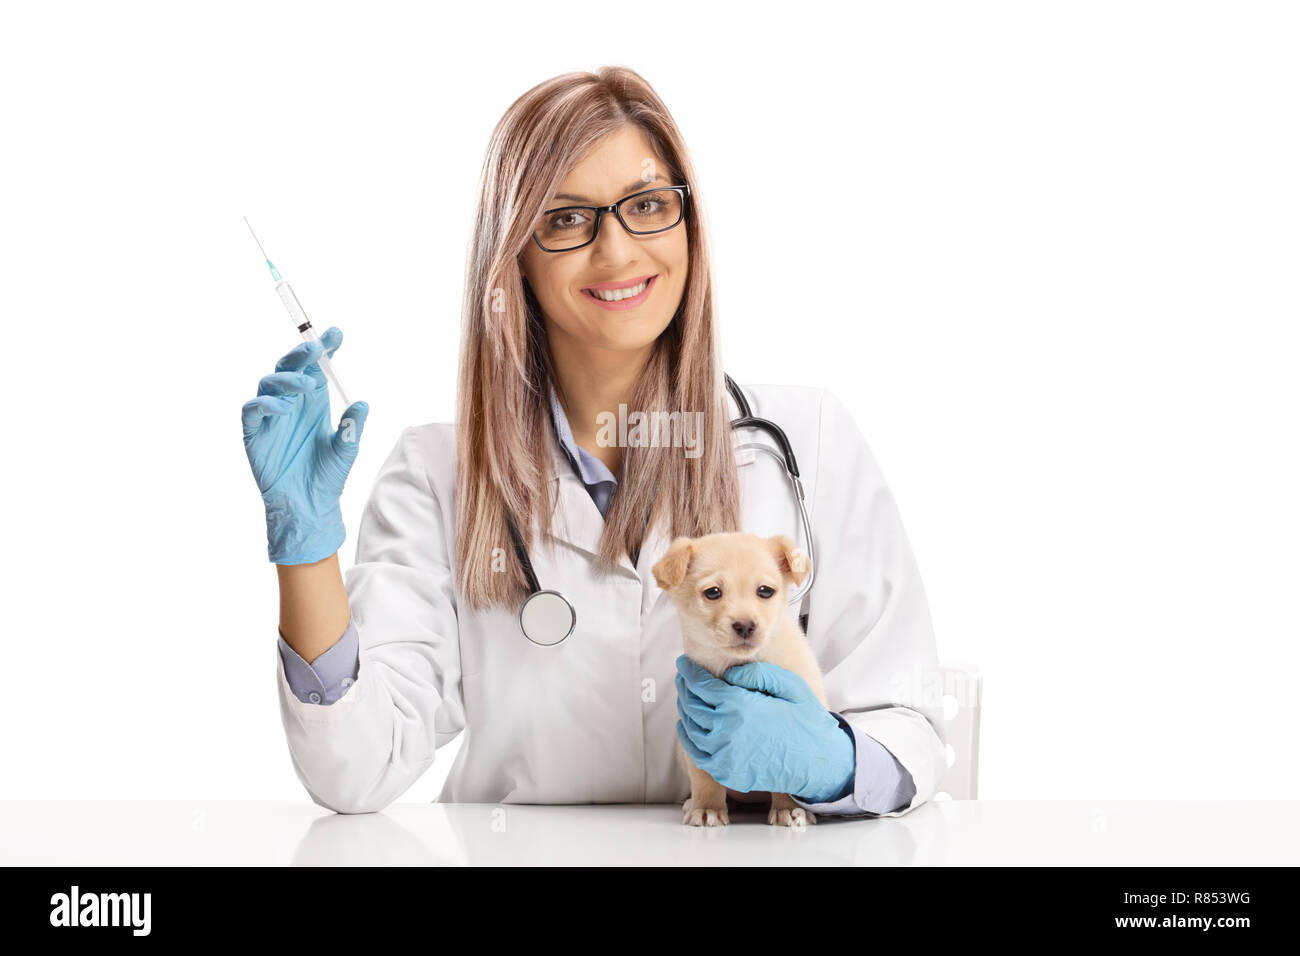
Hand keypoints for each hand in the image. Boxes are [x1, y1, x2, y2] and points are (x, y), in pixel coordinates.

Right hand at [241, 327, 368, 564]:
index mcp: (314, 401)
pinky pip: (252, 410)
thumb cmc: (327, 476)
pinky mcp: (253, 433)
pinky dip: (266, 404)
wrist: (309, 505)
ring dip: (286, 378)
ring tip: (306, 384)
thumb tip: (363, 404)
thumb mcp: (346, 450)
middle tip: (315, 347)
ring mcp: (270, 416)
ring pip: (269, 382)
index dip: (323, 348)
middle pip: (289, 367)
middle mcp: (291, 403)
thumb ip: (352, 426)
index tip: (336, 334)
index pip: (316, 367)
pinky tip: (284, 407)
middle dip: (301, 354)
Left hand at [675, 655, 854, 803]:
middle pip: (691, 704)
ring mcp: (724, 755)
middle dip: (684, 687)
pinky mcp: (727, 773)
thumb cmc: (807, 721)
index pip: (700, 685)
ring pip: (690, 728)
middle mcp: (725, 731)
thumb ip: (756, 673)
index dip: (689, 671)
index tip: (683, 663)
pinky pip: (696, 753)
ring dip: (685, 710)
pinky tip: (690, 726)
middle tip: (683, 677)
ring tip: (687, 698)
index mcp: (739, 706)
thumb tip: (728, 673)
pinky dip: (687, 737)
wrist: (819, 764)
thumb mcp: (789, 685)